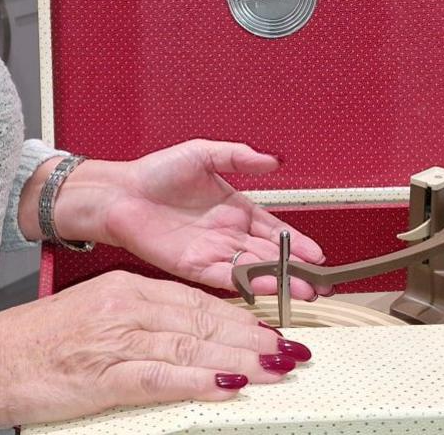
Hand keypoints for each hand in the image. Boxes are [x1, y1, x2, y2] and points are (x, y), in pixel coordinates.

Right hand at [0, 270, 306, 428]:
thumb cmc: (35, 346)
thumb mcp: (94, 318)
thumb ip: (141, 323)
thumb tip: (190, 339)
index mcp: (124, 290)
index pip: (196, 299)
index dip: (241, 314)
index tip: (273, 326)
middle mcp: (124, 307)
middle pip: (204, 320)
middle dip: (254, 335)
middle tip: (292, 348)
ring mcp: (114, 340)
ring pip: (191, 346)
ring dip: (241, 358)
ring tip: (277, 366)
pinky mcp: (101, 375)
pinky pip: (160, 378)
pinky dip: (198, 381)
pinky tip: (228, 386)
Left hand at [60, 141, 328, 297]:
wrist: (119, 193)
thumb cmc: (156, 172)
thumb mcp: (203, 153)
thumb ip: (239, 156)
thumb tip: (274, 160)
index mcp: (234, 210)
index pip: (274, 231)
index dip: (297, 243)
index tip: (319, 256)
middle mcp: (227, 235)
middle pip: (270, 255)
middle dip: (297, 270)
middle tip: (323, 283)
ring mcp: (212, 252)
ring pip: (254, 270)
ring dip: (280, 281)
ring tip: (306, 290)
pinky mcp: (193, 267)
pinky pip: (227, 277)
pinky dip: (250, 284)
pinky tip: (271, 287)